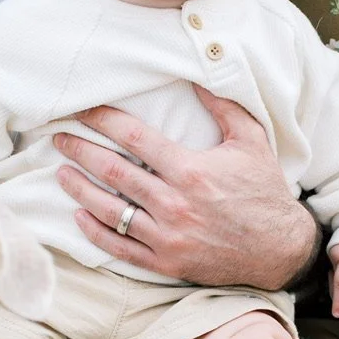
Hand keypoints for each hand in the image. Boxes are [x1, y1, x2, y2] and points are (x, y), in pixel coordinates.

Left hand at [51, 88, 319, 291]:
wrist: (280, 249)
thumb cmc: (264, 190)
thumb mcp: (251, 140)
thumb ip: (223, 106)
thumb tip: (195, 75)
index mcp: (191, 170)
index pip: (134, 138)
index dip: (103, 119)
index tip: (83, 109)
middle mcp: (175, 204)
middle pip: (114, 172)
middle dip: (81, 151)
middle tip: (59, 138)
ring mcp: (168, 237)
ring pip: (110, 211)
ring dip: (80, 190)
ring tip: (61, 172)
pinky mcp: (167, 262)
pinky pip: (121, 248)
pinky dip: (96, 231)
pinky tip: (80, 215)